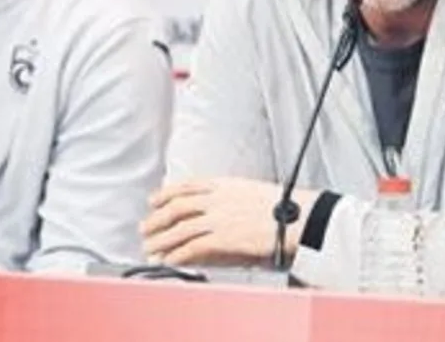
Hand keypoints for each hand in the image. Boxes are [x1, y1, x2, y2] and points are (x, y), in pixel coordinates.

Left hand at [140, 177, 319, 266]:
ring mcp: (220, 218)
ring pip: (180, 229)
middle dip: (157, 219)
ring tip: (151, 249)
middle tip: (145, 228)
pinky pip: (193, 247)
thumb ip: (229, 195)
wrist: (298, 218)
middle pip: (177, 207)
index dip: (166, 193)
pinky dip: (177, 255)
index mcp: (225, 184)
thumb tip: (213, 204)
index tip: (153, 199)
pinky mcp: (224, 238)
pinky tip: (170, 260)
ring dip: (161, 240)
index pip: (187, 186)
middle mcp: (218, 199)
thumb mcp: (251, 191)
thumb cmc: (282, 207)